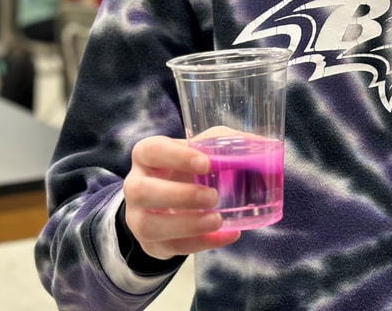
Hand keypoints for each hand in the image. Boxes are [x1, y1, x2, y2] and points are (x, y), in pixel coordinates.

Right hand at [123, 135, 240, 260]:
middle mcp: (135, 186)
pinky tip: (225, 235)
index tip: (205, 163)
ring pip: (148, 226)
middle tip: (213, 196)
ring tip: (217, 220)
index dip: (176, 156)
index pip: (151, 151)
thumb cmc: (187, 168)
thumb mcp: (201, 150)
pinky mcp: (151, 243)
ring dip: (186, 225)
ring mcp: (138, 217)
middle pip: (141, 191)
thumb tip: (256, 144)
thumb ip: (222, 144)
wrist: (170, 201)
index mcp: (146, 156)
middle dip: (179, 195)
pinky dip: (201, 243)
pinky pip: (170, 247)